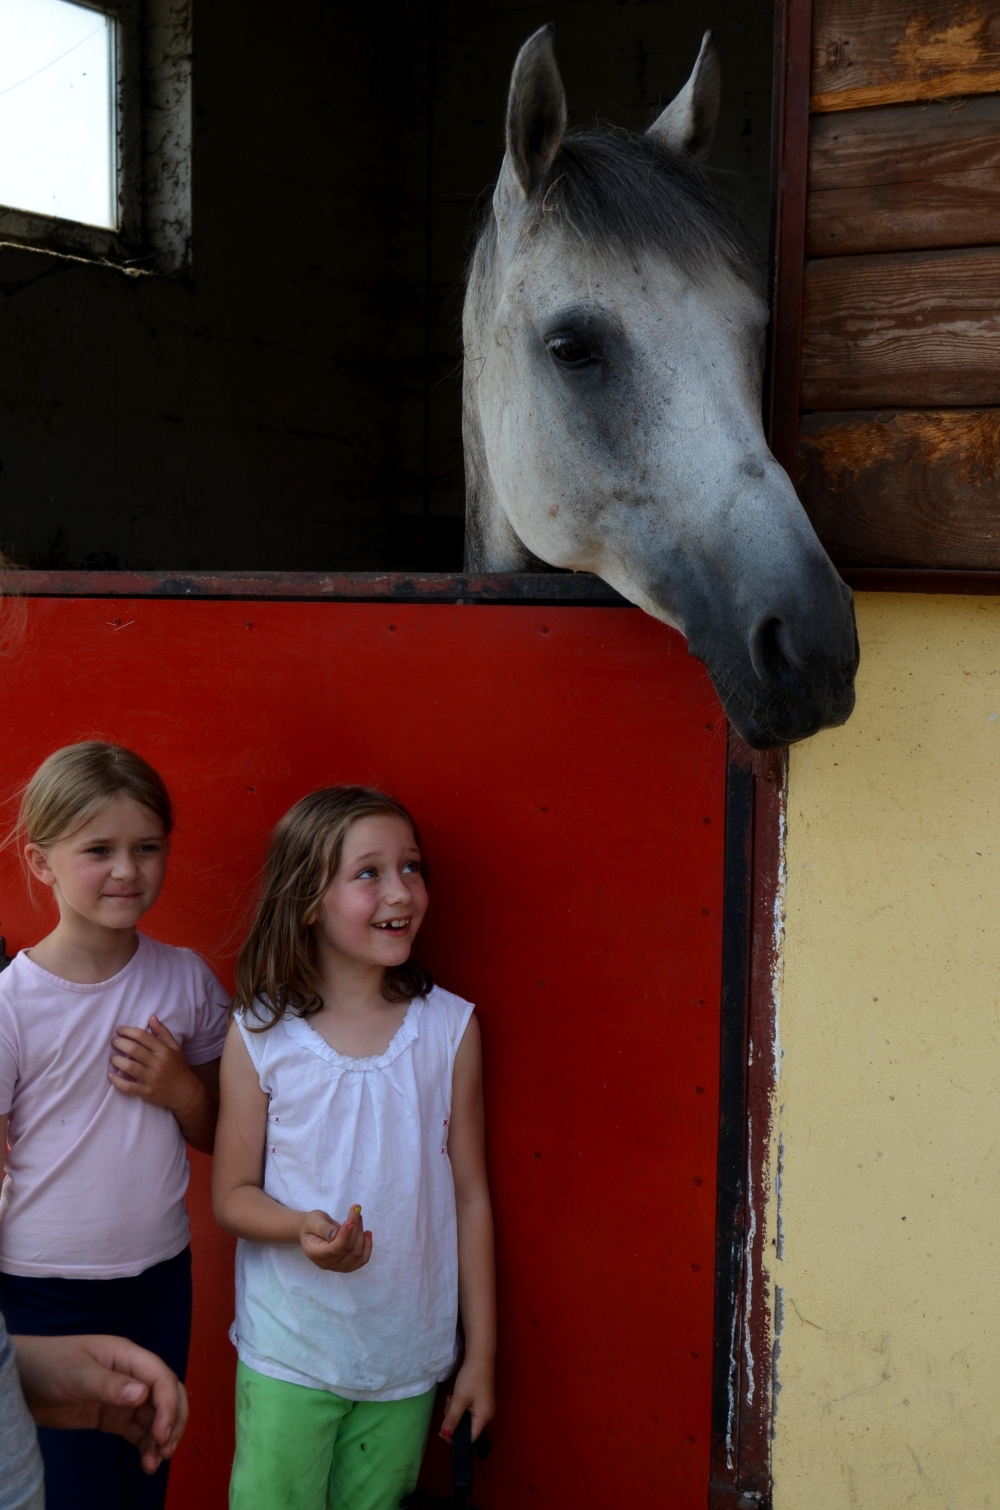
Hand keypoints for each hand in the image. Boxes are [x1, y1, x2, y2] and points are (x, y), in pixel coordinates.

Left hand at [13, 1333, 188, 1474]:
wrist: (21, 1382)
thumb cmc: (49, 1366)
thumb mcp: (77, 1374)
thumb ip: (108, 1385)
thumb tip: (142, 1394)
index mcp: (128, 1356)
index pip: (161, 1378)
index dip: (168, 1405)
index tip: (162, 1434)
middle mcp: (132, 1376)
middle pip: (166, 1396)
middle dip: (172, 1421)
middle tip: (165, 1450)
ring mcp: (123, 1397)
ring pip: (155, 1417)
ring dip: (160, 1438)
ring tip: (153, 1463)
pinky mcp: (113, 1417)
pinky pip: (138, 1430)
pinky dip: (146, 1445)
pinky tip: (146, 1461)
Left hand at [110, 1016, 197, 1113]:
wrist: (185, 1092)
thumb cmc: (178, 1067)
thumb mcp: (174, 1047)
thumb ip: (162, 1032)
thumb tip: (151, 1017)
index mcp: (164, 1051)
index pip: (143, 1036)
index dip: (129, 1031)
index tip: (119, 1030)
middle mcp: (158, 1064)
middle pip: (134, 1050)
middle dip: (120, 1043)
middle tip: (114, 1041)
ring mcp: (152, 1079)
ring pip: (130, 1067)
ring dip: (117, 1060)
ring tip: (112, 1057)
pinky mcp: (147, 1093)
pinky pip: (129, 1087)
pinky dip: (118, 1081)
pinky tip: (111, 1075)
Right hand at [299, 1206, 372, 1271]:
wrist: (311, 1231)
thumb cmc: (311, 1224)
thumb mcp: (313, 1221)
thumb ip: (324, 1228)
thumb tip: (338, 1233)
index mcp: (315, 1253)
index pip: (334, 1249)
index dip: (345, 1236)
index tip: (351, 1221)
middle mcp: (326, 1263)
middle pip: (347, 1249)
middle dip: (354, 1228)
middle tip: (356, 1210)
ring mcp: (337, 1267)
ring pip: (356, 1254)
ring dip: (361, 1234)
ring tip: (359, 1217)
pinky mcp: (346, 1265)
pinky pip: (361, 1260)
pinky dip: (367, 1247)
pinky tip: (368, 1234)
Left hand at [440, 1354, 494, 1443]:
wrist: (480, 1357)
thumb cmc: (471, 1378)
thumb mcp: (459, 1399)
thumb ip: (452, 1419)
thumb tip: (446, 1435)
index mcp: (484, 1418)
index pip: (470, 1439)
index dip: (454, 1438)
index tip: (441, 1431)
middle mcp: (486, 1416)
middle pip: (466, 1428)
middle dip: (453, 1420)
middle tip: (447, 1406)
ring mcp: (484, 1408)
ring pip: (465, 1418)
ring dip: (454, 1411)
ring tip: (450, 1398)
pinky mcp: (481, 1400)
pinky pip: (468, 1410)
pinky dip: (459, 1406)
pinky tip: (454, 1396)